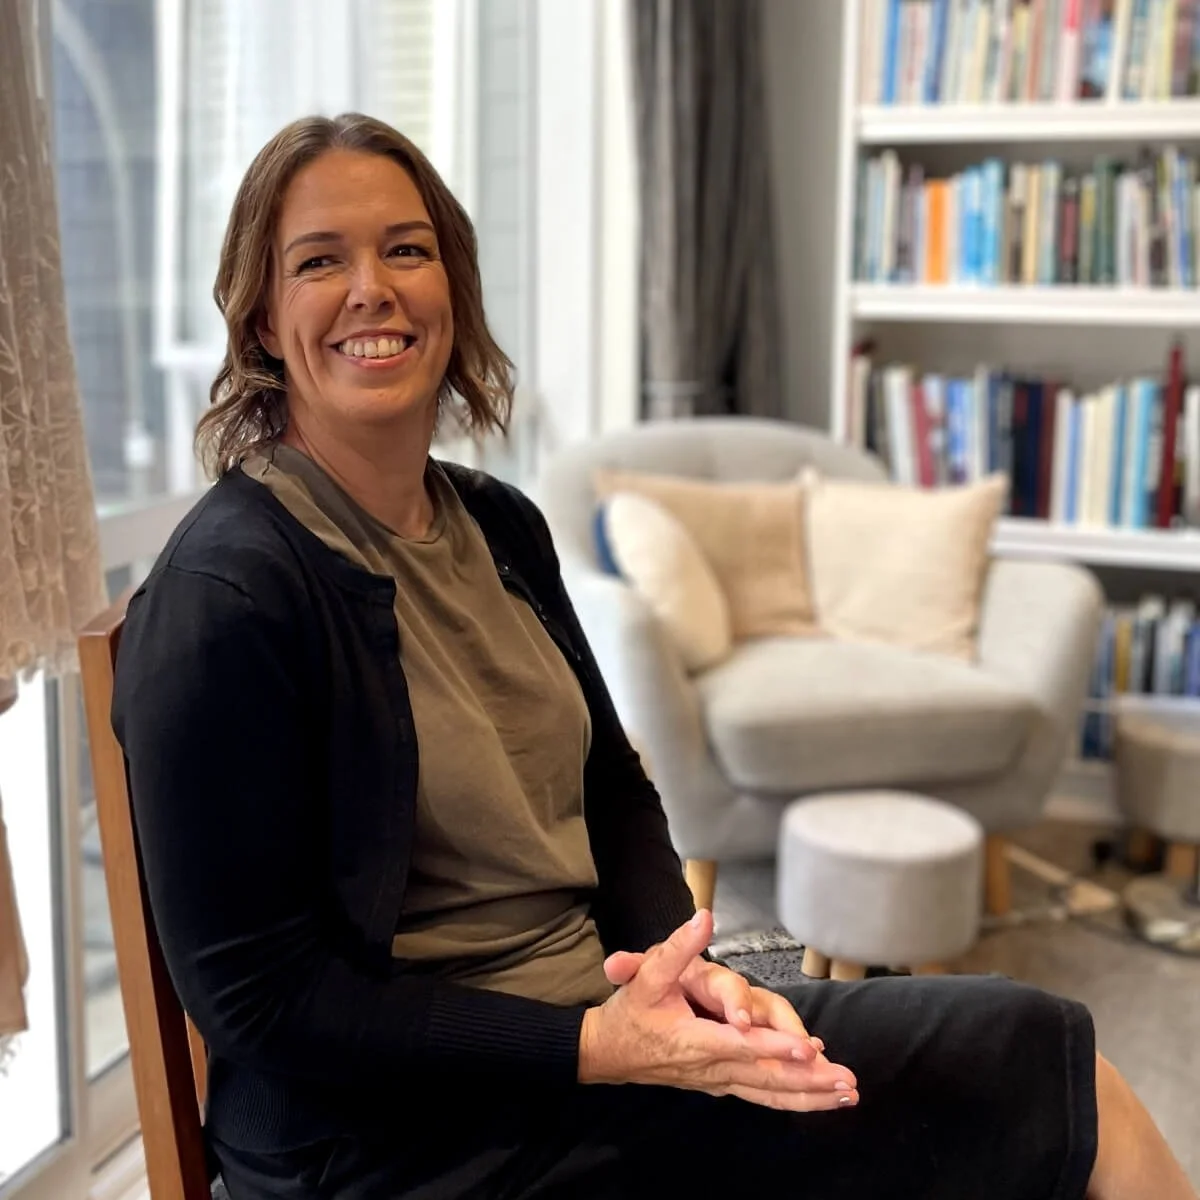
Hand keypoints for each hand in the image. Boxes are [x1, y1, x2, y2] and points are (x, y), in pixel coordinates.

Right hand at [578, 911, 858, 1112]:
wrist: (608, 1053)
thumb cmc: (630, 1012)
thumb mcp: (647, 975)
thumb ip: (678, 948)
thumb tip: (704, 918)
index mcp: (695, 1040)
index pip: (741, 1045)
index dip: (774, 1047)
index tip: (807, 1049)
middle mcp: (711, 1067)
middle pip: (765, 1077)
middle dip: (807, 1080)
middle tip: (845, 1081)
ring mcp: (718, 1081)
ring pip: (768, 1093)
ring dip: (809, 1097)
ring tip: (847, 1095)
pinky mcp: (722, 1085)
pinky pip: (762, 1096)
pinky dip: (794, 1100)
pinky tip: (823, 1099)